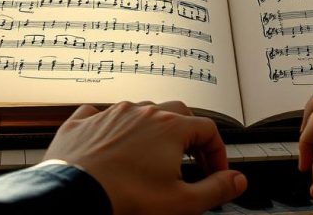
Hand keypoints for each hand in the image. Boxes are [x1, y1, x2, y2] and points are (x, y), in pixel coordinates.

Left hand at [44, 101, 246, 214]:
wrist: (74, 196)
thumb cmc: (126, 199)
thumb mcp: (182, 202)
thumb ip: (216, 189)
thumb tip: (237, 180)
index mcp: (170, 127)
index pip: (208, 129)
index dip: (217, 152)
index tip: (215, 173)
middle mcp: (142, 112)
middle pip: (177, 112)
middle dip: (188, 134)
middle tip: (190, 161)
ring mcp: (110, 113)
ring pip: (140, 110)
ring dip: (152, 128)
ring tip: (153, 155)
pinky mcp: (83, 122)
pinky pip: (101, 113)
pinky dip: (111, 125)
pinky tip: (111, 143)